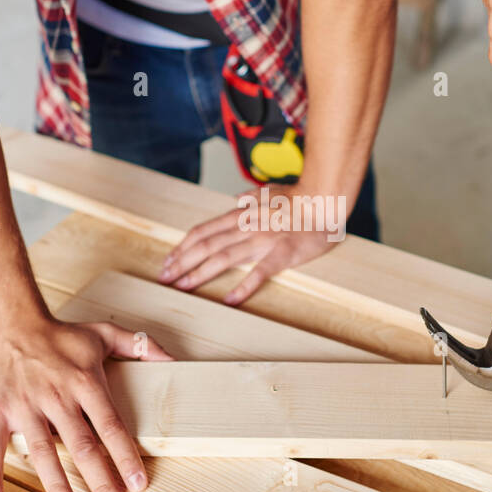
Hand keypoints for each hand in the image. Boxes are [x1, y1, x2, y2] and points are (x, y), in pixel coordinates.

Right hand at [0, 317, 171, 491]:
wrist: (9, 323)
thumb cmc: (59, 335)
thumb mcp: (104, 333)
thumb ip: (140, 346)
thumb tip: (173, 360)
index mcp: (85, 382)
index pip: (111, 426)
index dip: (126, 456)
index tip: (139, 484)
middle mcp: (57, 398)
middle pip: (82, 446)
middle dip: (101, 482)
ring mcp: (25, 407)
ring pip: (43, 453)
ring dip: (57, 486)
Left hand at [160, 184, 344, 304]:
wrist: (326, 198)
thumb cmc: (302, 196)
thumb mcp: (272, 191)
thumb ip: (252, 196)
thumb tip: (236, 198)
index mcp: (243, 214)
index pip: (205, 231)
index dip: (183, 246)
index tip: (169, 260)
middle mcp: (247, 226)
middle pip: (207, 245)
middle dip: (182, 262)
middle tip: (165, 278)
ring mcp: (264, 240)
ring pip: (224, 257)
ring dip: (200, 273)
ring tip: (183, 286)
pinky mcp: (282, 253)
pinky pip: (260, 272)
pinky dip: (244, 286)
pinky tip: (230, 300)